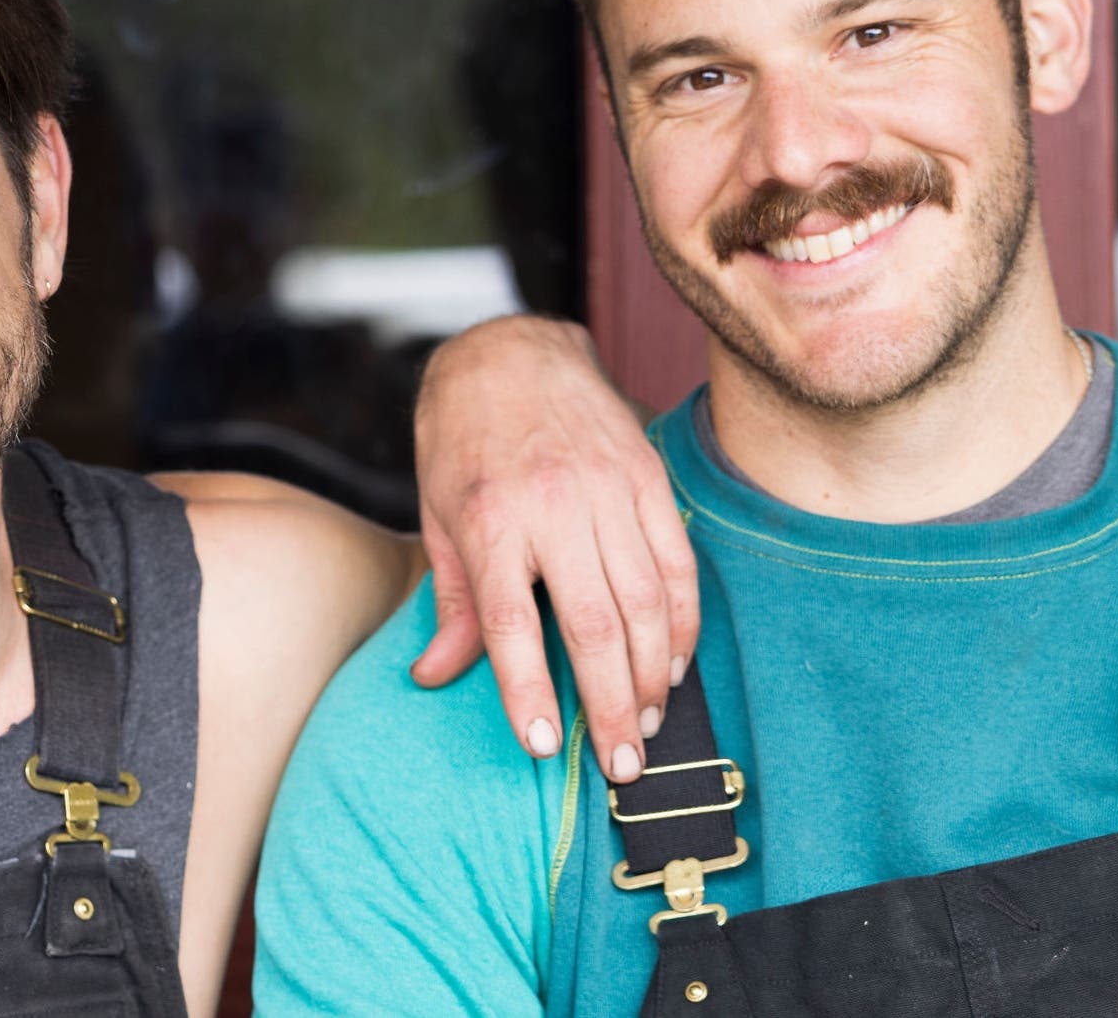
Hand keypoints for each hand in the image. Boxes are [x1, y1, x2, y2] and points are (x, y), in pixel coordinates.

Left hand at [408, 315, 697, 782]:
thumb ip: (453, 601)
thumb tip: (434, 676)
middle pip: (593, 623)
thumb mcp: (437, 516)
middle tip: (624, 766)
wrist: (510, 351)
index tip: (543, 744)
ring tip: (651, 726)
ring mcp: (608, 490)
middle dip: (613, 703)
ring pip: (646, 600)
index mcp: (490, 519)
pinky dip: (683, 621)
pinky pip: (678, 563)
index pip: (511, 621)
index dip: (529, 688)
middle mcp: (552, 507)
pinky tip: (677, 664)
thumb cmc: (461, 441)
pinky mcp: (648, 478)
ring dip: (655, 674)